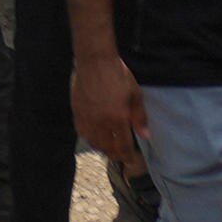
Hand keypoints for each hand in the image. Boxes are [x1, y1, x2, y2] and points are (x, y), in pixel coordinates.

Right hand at [72, 52, 147, 175]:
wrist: (95, 61)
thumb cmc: (118, 75)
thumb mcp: (135, 94)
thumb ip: (139, 117)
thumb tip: (145, 136)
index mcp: (118, 118)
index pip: (123, 145)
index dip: (128, 155)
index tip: (131, 160)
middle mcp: (101, 121)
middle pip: (107, 146)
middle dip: (115, 155)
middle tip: (120, 158)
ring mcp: (87, 117)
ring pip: (93, 141)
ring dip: (102, 148)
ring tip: (108, 150)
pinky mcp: (77, 110)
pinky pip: (81, 131)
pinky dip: (88, 138)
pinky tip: (93, 138)